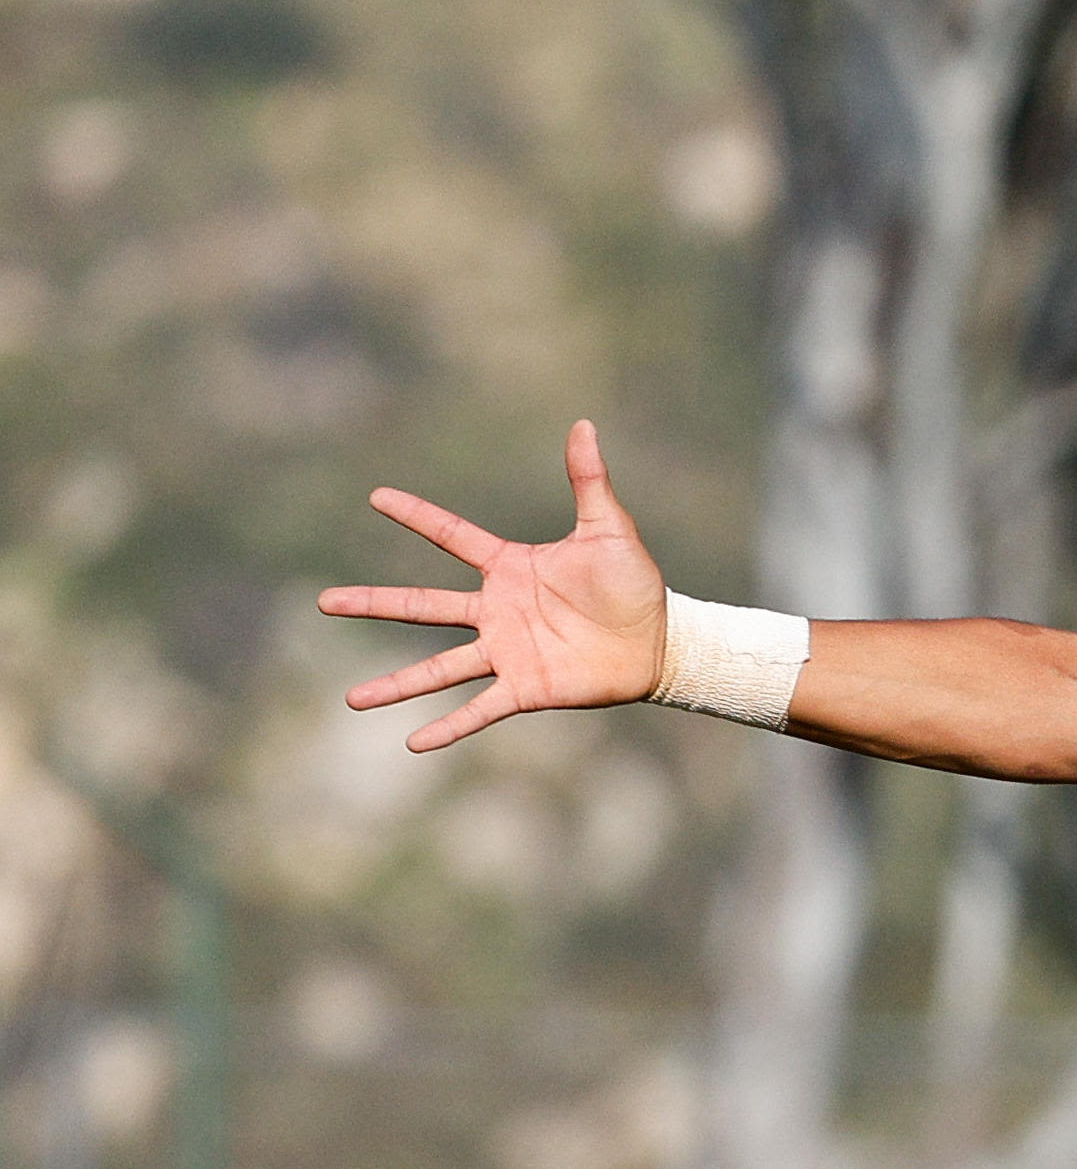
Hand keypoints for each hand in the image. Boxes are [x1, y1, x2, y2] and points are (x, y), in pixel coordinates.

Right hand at [325, 422, 671, 751]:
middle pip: (421, 607)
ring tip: (351, 701)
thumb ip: (589, 481)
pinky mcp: (526, 688)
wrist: (662, 641)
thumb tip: (583, 424)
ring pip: (438, 667)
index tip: (376, 496)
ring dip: (396, 685)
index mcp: (510, 568)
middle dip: (372, 605)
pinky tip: (413, 744)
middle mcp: (496, 611)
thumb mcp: (610, 530)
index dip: (417, 516)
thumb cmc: (635, 585)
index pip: (452, 536)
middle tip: (322, 603)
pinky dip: (449, 727)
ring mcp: (506, 651)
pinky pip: (480, 710)